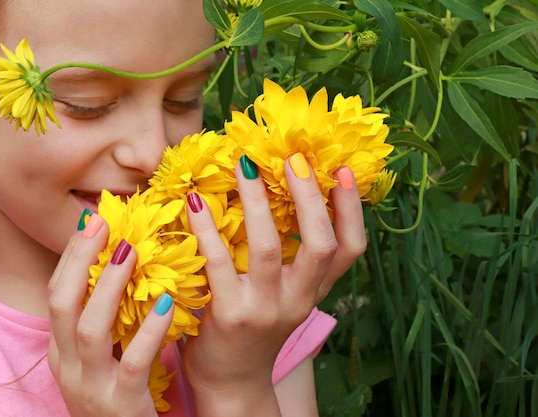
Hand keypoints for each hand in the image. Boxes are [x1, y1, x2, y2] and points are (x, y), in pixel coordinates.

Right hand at [47, 214, 173, 416]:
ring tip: (131, 252)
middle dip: (79, 260)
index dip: (71, 257)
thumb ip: (104, 322)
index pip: (55, 295)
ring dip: (108, 286)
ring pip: (90, 330)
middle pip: (62, 304)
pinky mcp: (121, 404)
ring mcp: (91, 386)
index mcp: (61, 352)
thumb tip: (121, 267)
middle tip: (102, 223)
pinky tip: (166, 304)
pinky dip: (149, 331)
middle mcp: (68, 367)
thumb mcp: (99, 360)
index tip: (90, 222)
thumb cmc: (116, 397)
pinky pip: (133, 362)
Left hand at [182, 156, 365, 414]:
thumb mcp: (284, 296)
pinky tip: (196, 202)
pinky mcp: (229, 316)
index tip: (343, 171)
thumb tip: (277, 195)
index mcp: (314, 291)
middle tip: (294, 158)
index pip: (350, 250)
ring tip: (244, 167)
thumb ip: (289, 259)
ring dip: (257, 202)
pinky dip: (207, 228)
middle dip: (310, 197)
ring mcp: (265, 309)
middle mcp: (298, 300)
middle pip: (320, 244)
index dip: (352, 209)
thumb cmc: (254, 329)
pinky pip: (218, 263)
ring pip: (269, 248)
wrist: (232, 383)